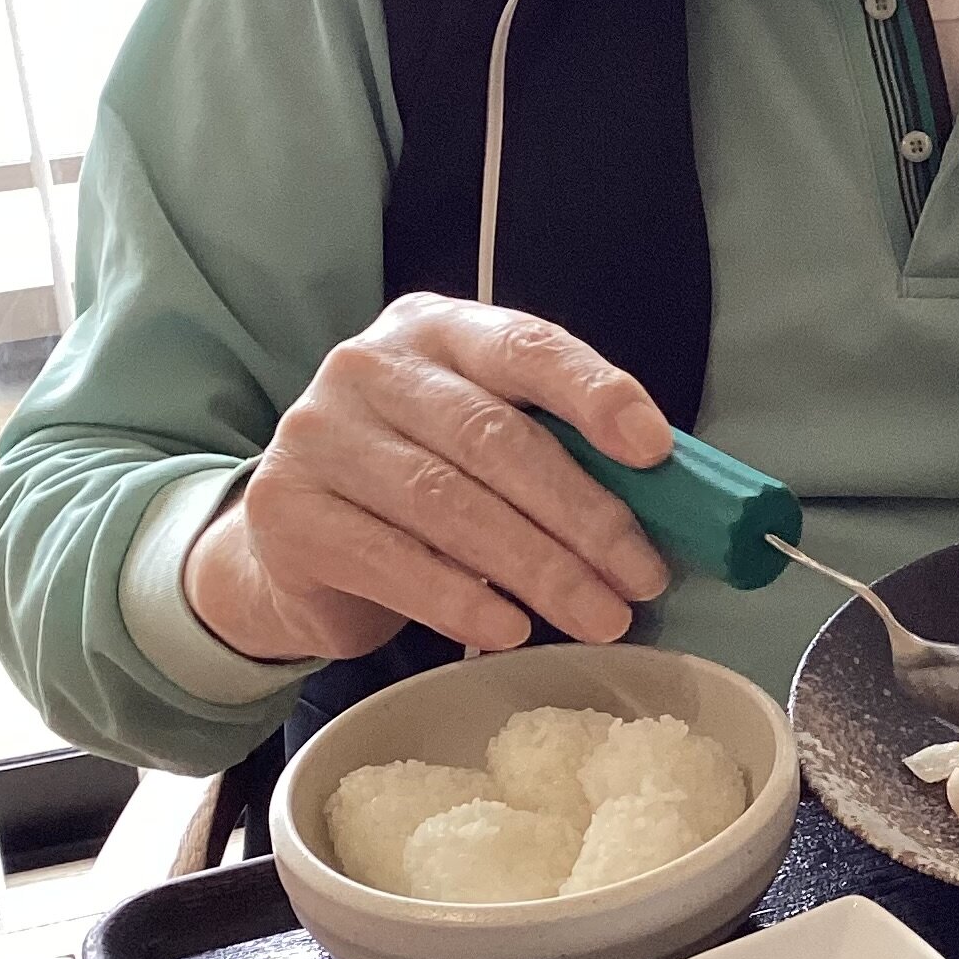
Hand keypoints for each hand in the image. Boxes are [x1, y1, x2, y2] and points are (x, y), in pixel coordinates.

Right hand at [183, 295, 672, 661]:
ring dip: (540, 569)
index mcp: (438, 330)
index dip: (595, 395)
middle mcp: (371, 366)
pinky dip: (463, 599)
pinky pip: (393, 560)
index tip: (655, 451)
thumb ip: (558, 444)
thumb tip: (670, 496)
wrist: (292, 536)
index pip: (527, 347)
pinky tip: (512, 628)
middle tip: (642, 578)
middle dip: (584, 516)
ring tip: (599, 617)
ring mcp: (320, 435)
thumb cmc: (418, 479)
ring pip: (451, 504)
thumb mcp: (482, 438)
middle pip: (496, 439)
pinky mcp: (288, 511)